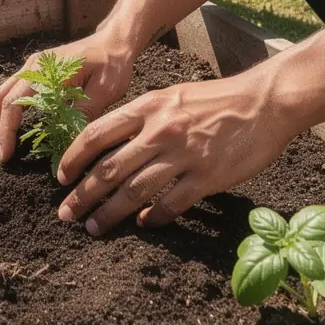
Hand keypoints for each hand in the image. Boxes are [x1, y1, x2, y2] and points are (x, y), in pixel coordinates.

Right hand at [0, 29, 135, 164]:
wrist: (114, 41)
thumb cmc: (112, 63)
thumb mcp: (105, 89)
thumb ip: (84, 112)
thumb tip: (66, 142)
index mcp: (46, 71)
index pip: (14, 103)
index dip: (6, 131)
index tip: (5, 156)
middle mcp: (33, 67)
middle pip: (0, 98)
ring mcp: (33, 68)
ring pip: (2, 94)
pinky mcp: (37, 72)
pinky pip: (12, 92)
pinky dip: (5, 112)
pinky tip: (8, 130)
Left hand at [55, 65, 296, 234]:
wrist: (264, 102)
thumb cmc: (217, 100)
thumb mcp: (171, 97)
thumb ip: (143, 118)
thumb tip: (113, 143)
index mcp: (148, 108)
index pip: (97, 134)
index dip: (74, 158)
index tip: (61, 178)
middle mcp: (160, 130)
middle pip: (110, 168)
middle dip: (83, 194)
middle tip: (65, 214)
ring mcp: (183, 154)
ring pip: (135, 191)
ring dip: (110, 213)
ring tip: (94, 228)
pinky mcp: (207, 177)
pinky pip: (172, 204)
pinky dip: (153, 218)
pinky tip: (143, 226)